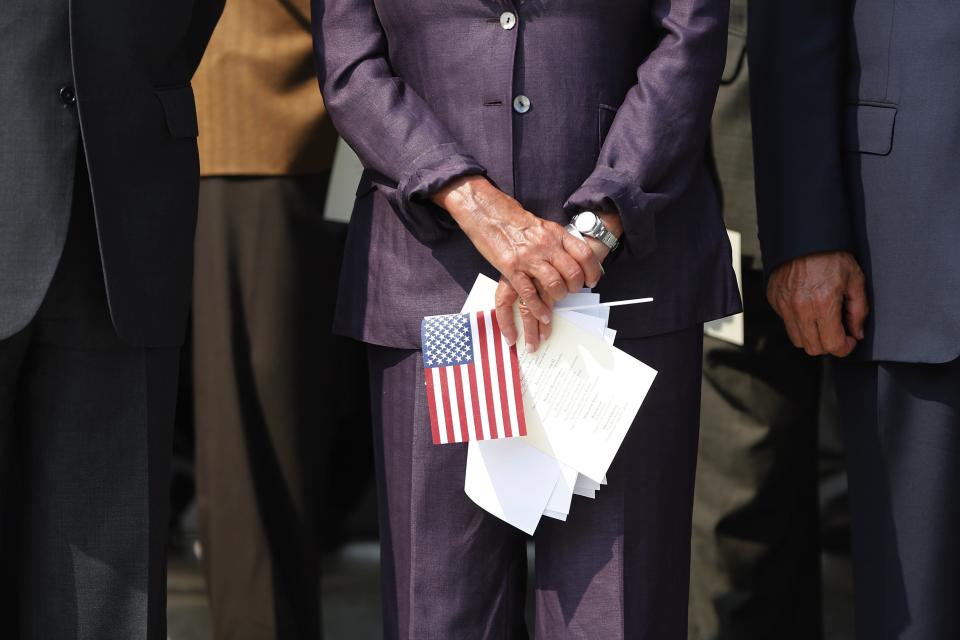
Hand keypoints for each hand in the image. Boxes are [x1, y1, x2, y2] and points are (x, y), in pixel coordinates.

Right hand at [491, 211, 622, 353]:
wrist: (489, 214)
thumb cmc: (516, 222)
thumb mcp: (544, 226)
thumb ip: (558, 241)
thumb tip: (574, 257)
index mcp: (556, 233)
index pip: (584, 254)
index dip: (592, 271)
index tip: (592, 280)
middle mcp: (546, 245)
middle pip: (572, 272)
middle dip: (575, 287)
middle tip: (572, 292)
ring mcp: (529, 257)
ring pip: (554, 284)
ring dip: (559, 297)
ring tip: (557, 301)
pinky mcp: (512, 268)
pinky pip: (529, 293)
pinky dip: (538, 308)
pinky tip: (543, 315)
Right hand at [766, 251, 868, 356]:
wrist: (804, 237)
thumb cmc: (830, 255)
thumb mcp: (855, 280)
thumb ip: (859, 311)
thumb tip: (856, 333)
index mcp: (823, 304)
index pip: (832, 345)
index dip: (845, 347)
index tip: (849, 340)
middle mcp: (800, 308)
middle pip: (813, 348)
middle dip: (829, 344)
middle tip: (838, 331)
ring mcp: (784, 305)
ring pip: (798, 340)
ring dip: (812, 336)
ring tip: (822, 320)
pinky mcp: (774, 300)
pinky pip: (787, 322)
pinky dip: (798, 321)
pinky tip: (808, 306)